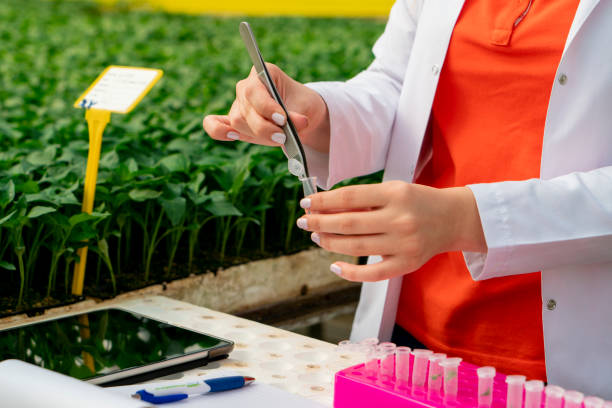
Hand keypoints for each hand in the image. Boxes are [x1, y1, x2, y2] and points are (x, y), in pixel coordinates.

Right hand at [203, 63, 330, 152]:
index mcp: (262, 74)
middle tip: (284, 137)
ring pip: (238, 122)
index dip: (266, 107)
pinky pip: (215, 124)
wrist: (302, 113)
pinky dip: (218, 130)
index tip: (283, 119)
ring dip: (257, 134)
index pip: (254, 92)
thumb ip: (297, 116)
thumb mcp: (306, 107)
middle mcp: (246, 87)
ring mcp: (238, 105)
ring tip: (279, 139)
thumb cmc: (303, 104)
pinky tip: (232, 136)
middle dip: (265, 127)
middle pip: (245, 111)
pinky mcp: (234, 122)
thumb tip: (296, 125)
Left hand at [296, 181, 486, 281]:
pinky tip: (334, 265)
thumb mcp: (393, 190)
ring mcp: (404, 244)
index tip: (306, 203)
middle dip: (320, 223)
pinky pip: (373, 274)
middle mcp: (399, 219)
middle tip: (303, 222)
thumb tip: (324, 208)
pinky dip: (350, 272)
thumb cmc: (416, 201)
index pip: (349, 198)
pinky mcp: (407, 264)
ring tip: (316, 237)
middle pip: (349, 224)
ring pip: (356, 247)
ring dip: (329, 243)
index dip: (323, 201)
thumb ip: (363, 199)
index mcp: (395, 194)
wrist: (452, 219)